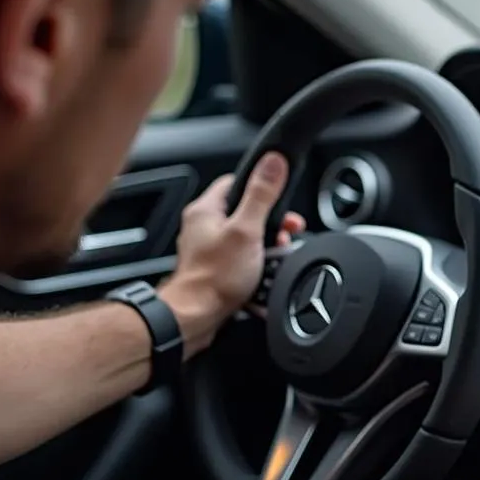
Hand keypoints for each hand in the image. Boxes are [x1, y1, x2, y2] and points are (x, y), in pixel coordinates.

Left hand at [158, 152, 304, 353]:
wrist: (195, 317)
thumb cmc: (214, 277)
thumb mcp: (247, 229)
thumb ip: (261, 194)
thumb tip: (273, 162)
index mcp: (206, 210)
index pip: (236, 182)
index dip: (261, 187)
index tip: (278, 197)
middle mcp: (203, 227)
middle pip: (246, 213)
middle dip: (270, 225)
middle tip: (284, 234)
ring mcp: (208, 250)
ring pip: (246, 240)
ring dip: (266, 249)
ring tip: (274, 259)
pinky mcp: (214, 271)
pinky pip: (242, 262)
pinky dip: (256, 268)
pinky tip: (264, 277)